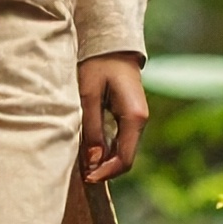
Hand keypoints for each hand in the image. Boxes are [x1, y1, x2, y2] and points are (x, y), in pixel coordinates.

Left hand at [79, 53, 147, 184]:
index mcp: (135, 117)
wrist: (111, 45)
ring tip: (83, 165)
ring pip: (123, 150)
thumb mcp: (88, 95)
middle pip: (126, 158)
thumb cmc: (98, 65)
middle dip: (104, 170)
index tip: (87, 178)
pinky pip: (120, 140)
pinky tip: (90, 151)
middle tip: (82, 175)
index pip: (125, 158)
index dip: (106, 172)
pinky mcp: (128, 116)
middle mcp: (140, 121)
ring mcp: (136, 119)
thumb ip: (91, 127)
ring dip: (104, 161)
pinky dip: (106, 150)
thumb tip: (93, 161)